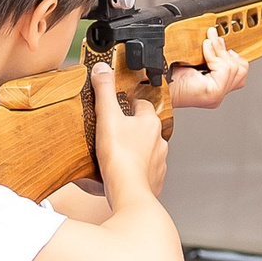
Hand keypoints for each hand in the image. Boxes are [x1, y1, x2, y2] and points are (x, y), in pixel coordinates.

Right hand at [92, 63, 168, 201]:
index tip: (118, 106)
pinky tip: (122, 172)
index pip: (142, 105)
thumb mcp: (107, 117)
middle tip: (114, 130)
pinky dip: (137, 169)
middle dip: (132, 128)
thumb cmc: (120, 157)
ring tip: (116, 153)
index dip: (129, 104)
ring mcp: (159, 161)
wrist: (129, 192)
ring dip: (136, 149)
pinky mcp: (155, 180)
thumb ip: (104, 91)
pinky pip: (146, 170)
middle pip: (146, 128)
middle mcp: (159, 141)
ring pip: (148, 149)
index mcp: (150, 123)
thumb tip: (102, 68)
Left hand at [167, 29, 250, 108]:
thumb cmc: (166, 72)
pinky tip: (204, 50)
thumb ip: (210, 53)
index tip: (220, 42)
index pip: (240, 72)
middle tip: (212, 40)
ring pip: (235, 68)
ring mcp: (216, 95)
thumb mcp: (194, 58)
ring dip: (220, 50)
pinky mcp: (213, 93)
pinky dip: (215, 55)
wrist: (154, 82)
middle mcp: (218, 93)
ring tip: (206, 44)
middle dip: (226, 51)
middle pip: (242, 70)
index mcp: (214, 85)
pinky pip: (225, 68)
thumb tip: (218, 38)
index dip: (234, 55)